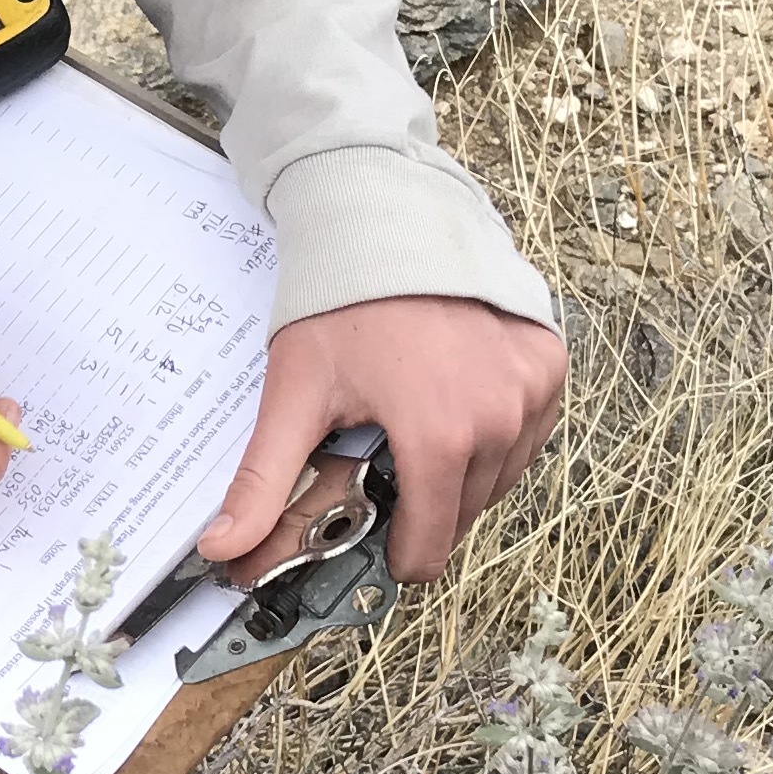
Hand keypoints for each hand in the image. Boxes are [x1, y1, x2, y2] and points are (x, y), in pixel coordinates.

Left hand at [199, 296, 566, 583]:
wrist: (387, 219)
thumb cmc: (342, 303)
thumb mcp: (296, 395)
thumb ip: (264, 481)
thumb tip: (223, 549)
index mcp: (440, 437)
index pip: (428, 548)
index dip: (396, 554)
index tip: (376, 535)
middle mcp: (499, 419)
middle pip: (461, 515)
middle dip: (421, 506)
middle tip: (383, 463)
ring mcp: (531, 390)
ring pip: (497, 479)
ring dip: (460, 474)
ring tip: (414, 430)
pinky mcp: (549, 364)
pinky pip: (526, 434)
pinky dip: (495, 436)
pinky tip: (454, 406)